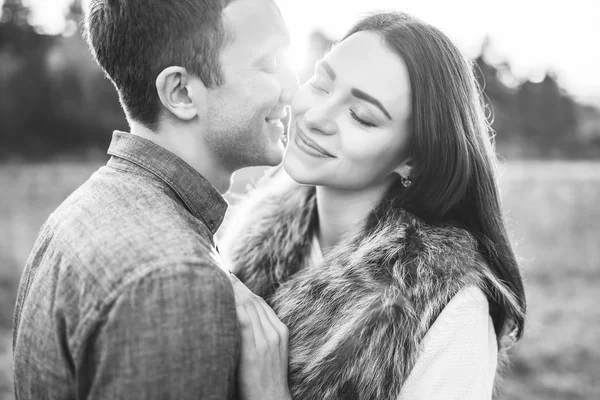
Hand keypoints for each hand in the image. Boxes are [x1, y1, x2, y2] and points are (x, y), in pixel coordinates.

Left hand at [228, 272, 291, 399]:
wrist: (271, 399)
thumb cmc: (265, 380)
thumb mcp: (269, 353)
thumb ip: (259, 335)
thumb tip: (239, 319)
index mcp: (280, 331)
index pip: (261, 303)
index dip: (246, 288)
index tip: (233, 277)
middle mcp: (274, 332)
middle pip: (254, 301)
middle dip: (237, 285)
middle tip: (222, 271)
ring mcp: (265, 341)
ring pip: (248, 307)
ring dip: (233, 291)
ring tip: (219, 278)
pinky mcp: (255, 351)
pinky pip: (243, 322)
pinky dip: (233, 307)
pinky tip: (223, 298)